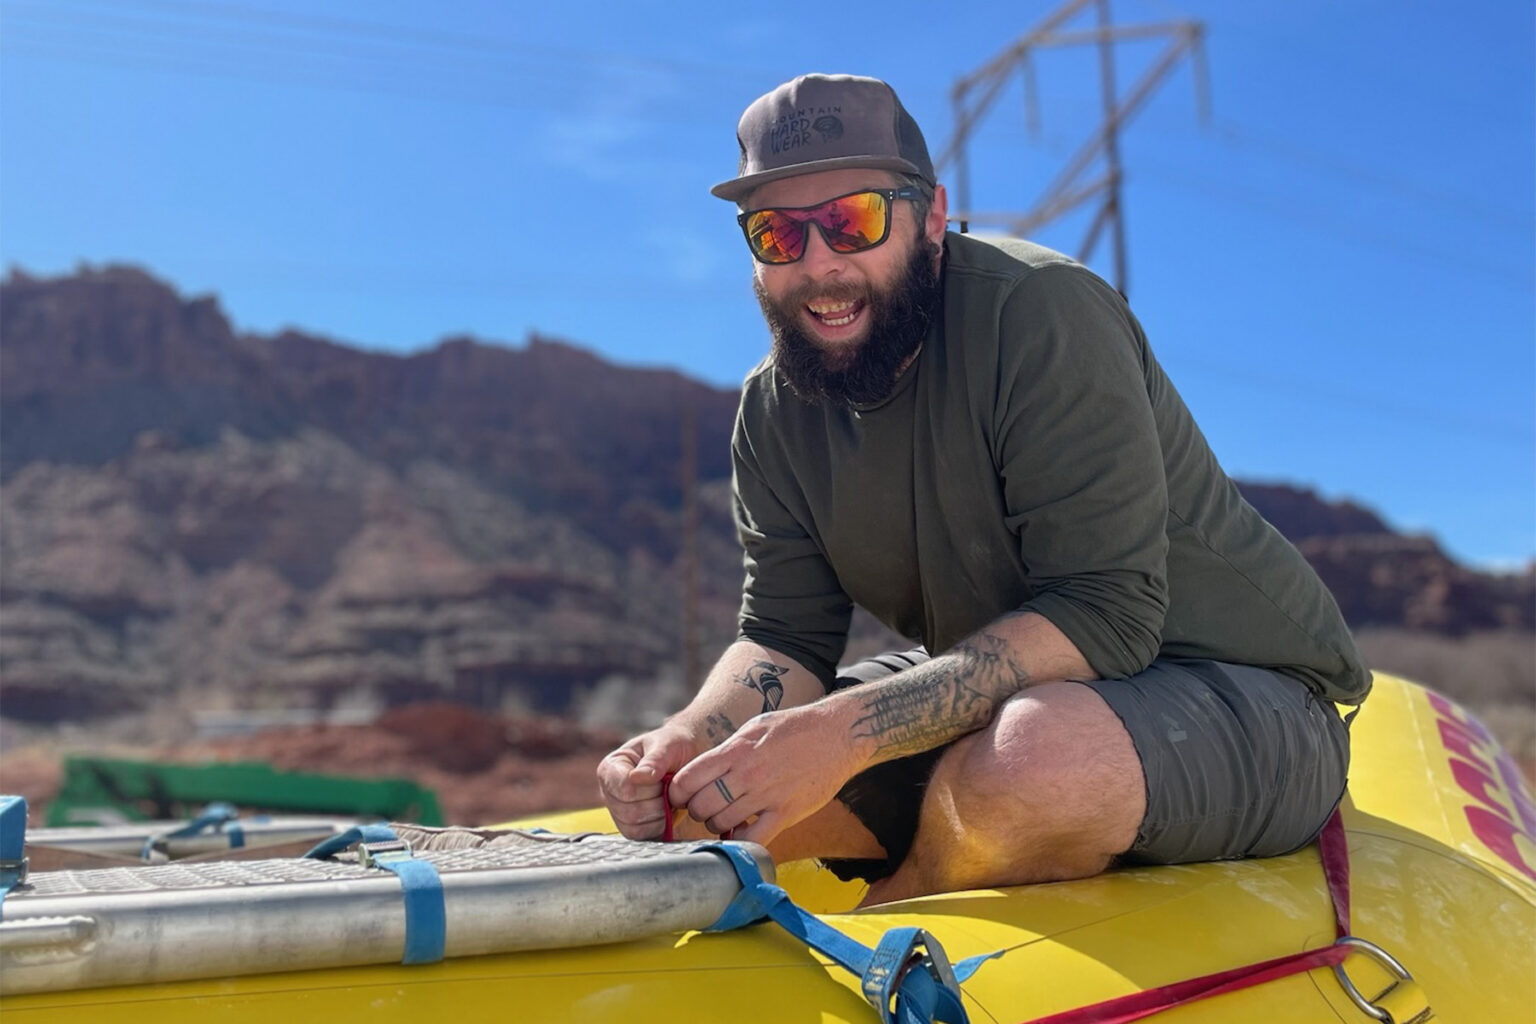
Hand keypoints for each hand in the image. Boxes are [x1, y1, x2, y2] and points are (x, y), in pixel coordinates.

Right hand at [596, 724, 700, 839]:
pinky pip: (643, 838)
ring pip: (635, 827)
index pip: (624, 788)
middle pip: (629, 811)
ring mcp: (619, 812)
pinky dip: (660, 827)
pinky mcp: (632, 828)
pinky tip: (668, 810)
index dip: (649, 786)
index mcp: (611, 768)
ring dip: (659, 815)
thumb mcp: (667, 745)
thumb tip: (637, 777)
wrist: (688, 758)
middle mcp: (609, 792)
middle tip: (669, 787)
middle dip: (656, 801)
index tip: (662, 775)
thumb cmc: (675, 747)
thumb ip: (654, 760)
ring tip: (668, 797)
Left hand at [668, 704, 859, 846]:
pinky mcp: (786, 813)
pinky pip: (753, 839)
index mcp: (736, 750)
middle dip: (697, 810)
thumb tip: (704, 770)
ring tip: (725, 818)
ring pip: (722, 824)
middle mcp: (747, 773)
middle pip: (701, 805)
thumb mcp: (754, 727)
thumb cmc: (794, 728)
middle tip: (704, 808)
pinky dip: (741, 842)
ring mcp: (767, 795)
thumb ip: (728, 750)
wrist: (838, 733)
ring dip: (717, 826)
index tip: (682, 795)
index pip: (688, 778)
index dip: (678, 791)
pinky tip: (742, 832)